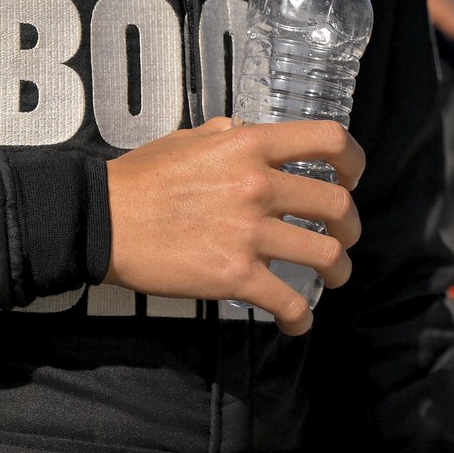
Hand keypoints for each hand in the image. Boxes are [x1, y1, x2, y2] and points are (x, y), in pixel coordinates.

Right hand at [103, 118, 364, 333]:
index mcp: (250, 145)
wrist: (100, 220)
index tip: (351, 177)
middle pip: (337, 205)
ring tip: (333, 276)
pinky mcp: (234, 276)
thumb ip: (225, 134)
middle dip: (350, 226)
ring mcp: (250, 233)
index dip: (353, 159)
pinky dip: (301, 317)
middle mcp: (259, 185)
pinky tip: (298, 322)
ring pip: (327, 255)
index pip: (328, 140)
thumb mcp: (189, 138)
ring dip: (339, 270)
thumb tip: (243, 129)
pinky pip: (288, 301)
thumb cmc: (139, 179)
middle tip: (343, 237)